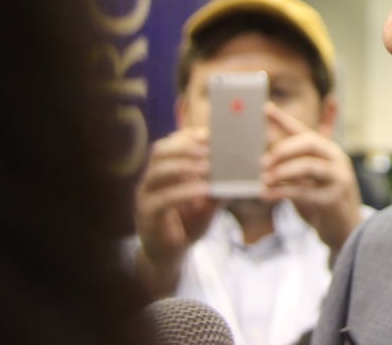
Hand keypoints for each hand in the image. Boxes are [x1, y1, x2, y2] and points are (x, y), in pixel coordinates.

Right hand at [133, 127, 220, 295]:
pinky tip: (203, 190)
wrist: (171, 255)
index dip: (189, 136)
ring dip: (184, 165)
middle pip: (160, 151)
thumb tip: (246, 169)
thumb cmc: (188, 223)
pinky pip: (162, 198)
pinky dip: (184, 191)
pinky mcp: (147, 215)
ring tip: (208, 167)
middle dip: (185, 146)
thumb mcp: (209, 202)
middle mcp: (151, 179)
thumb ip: (221, 186)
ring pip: (158, 171)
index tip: (210, 134)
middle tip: (209, 149)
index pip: (171, 143)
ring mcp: (145, 196)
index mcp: (164, 170)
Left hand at [260, 102, 362, 258]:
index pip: (305, 130)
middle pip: (309, 143)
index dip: (285, 120)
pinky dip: (282, 192)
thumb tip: (267, 154)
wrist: (344, 230)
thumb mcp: (308, 180)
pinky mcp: (333, 198)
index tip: (266, 108)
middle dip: (283, 150)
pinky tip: (267, 194)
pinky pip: (304, 191)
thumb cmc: (322, 200)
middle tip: (263, 163)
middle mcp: (336, 159)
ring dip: (281, 173)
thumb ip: (293, 165)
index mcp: (329, 151)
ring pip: (307, 166)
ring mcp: (338, 178)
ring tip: (264, 180)